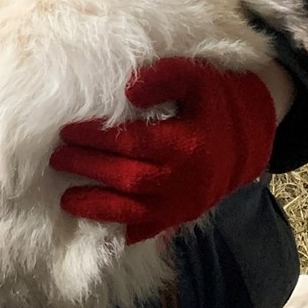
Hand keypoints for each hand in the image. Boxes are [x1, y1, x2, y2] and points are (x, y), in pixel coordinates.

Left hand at [49, 57, 276, 243]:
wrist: (249, 135)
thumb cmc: (215, 101)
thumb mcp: (197, 77)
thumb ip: (164, 78)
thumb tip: (128, 91)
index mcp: (187, 143)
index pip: (131, 142)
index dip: (97, 138)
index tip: (69, 130)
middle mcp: (184, 179)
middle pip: (127, 178)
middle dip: (89, 168)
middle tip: (58, 157)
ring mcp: (183, 203)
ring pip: (133, 212)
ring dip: (97, 206)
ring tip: (66, 198)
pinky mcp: (181, 216)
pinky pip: (148, 230)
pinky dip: (122, 228)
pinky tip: (96, 222)